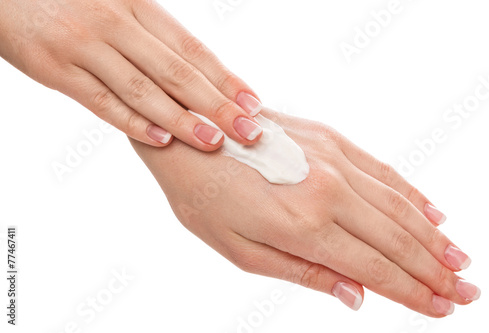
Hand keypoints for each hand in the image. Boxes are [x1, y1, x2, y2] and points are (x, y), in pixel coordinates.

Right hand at [0, 0, 262, 149]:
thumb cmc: (76, 2)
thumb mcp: (120, 7)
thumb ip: (155, 38)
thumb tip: (198, 76)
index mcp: (139, 7)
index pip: (193, 49)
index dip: (226, 78)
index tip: (253, 104)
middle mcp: (116, 25)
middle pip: (177, 72)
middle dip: (217, 105)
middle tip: (249, 132)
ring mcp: (85, 47)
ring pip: (143, 90)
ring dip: (182, 119)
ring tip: (213, 142)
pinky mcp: (56, 69)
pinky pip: (101, 101)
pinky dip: (133, 123)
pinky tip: (161, 140)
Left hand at [129, 108, 479, 315]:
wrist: (190, 136)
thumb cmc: (205, 200)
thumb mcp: (243, 251)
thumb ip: (304, 272)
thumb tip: (356, 295)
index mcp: (303, 225)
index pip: (374, 268)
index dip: (412, 292)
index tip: (442, 308)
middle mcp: (327, 190)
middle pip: (395, 238)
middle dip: (433, 269)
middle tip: (465, 291)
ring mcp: (332, 159)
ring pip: (397, 205)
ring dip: (432, 236)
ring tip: (458, 259)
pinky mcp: (329, 138)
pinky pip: (381, 170)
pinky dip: (411, 194)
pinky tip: (431, 211)